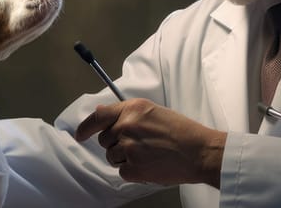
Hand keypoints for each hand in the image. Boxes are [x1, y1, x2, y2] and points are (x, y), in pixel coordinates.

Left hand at [75, 98, 225, 187]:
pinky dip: (132, 171)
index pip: (98, 117)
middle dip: (115, 144)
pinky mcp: (134, 167)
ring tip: (146, 154)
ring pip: (111, 156)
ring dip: (124, 158)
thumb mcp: (152, 111)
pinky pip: (122, 171)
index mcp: (131, 109)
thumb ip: (124, 112)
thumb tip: (99, 111)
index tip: (79, 134)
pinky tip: (149, 164)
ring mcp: (129, 147)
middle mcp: (127, 126)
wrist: (200, 152)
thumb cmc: (181, 132)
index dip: (85, 127)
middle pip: (104, 140)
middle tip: (137, 145)